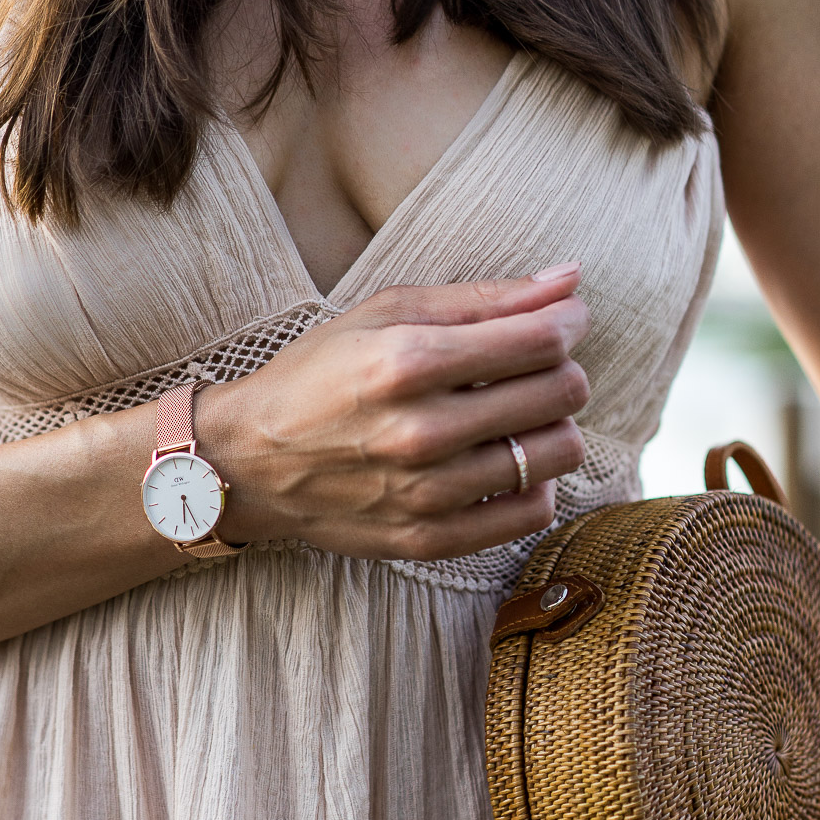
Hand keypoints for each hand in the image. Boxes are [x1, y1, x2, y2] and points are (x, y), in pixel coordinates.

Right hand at [198, 265, 588, 558]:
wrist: (249, 462)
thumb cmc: (321, 374)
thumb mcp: (387, 313)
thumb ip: (483, 297)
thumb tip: (570, 279)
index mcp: (407, 362)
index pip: (541, 339)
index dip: (569, 321)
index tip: (563, 318)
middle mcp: (421, 432)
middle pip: (561, 393)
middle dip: (563, 368)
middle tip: (534, 365)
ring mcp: (428, 494)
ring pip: (559, 452)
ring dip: (553, 425)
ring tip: (517, 415)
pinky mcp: (431, 539)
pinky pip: (534, 511)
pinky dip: (535, 482)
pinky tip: (504, 461)